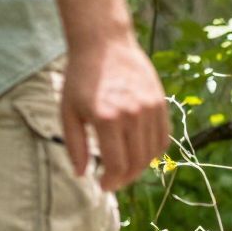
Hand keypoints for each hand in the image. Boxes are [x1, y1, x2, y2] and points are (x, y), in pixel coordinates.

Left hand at [61, 34, 169, 191]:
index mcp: (107, 119)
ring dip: (140, 167)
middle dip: (124, 178)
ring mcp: (150, 108)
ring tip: (124, 170)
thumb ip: (75, 145)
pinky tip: (139, 154)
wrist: (104, 44)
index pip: (117, 164)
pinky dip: (154, 151)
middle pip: (137, 162)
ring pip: (152, 152)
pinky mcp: (160, 102)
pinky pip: (163, 137)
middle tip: (112, 181)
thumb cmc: (80, 78)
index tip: (103, 186)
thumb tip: (81, 174)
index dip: (111, 181)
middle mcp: (133, 115)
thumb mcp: (68, 111)